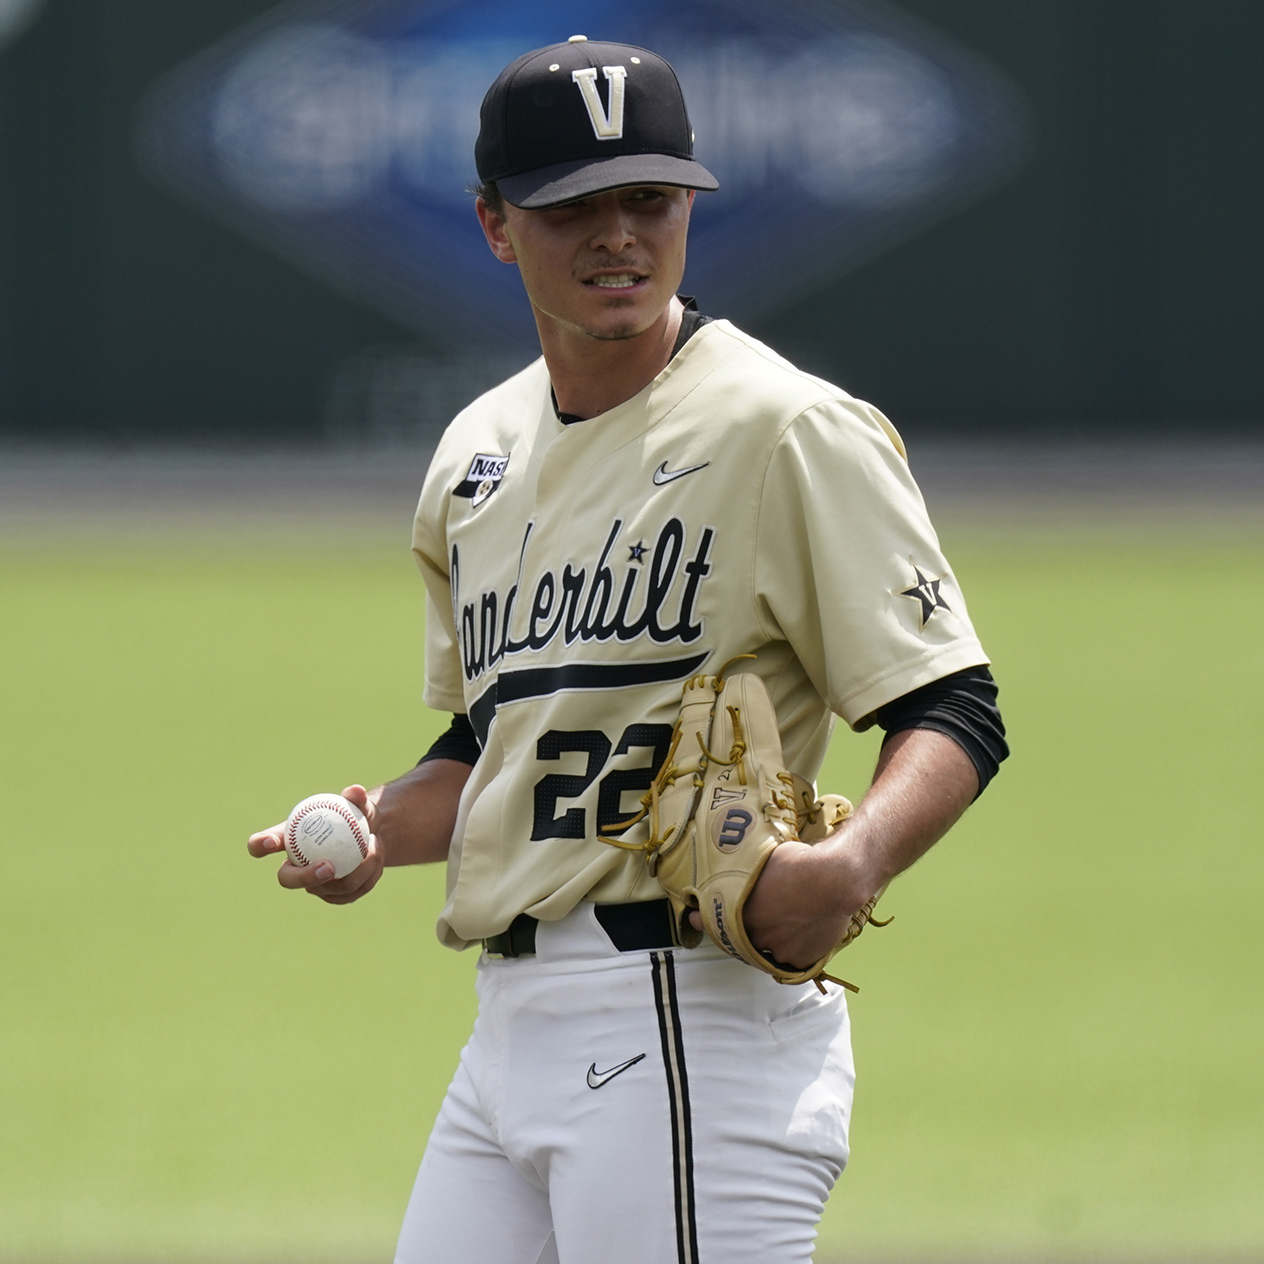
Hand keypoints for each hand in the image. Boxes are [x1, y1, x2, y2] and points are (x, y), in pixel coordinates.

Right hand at [246, 784, 384, 904]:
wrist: (372, 836)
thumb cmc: (355, 816)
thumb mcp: (358, 804)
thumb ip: (355, 798)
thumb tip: (355, 791)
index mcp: (288, 839)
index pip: (261, 844)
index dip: (260, 845)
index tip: (272, 842)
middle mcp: (295, 866)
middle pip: (287, 879)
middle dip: (304, 877)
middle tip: (329, 866)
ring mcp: (314, 886)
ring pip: (329, 888)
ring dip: (355, 869)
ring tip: (373, 846)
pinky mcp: (335, 896)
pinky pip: (350, 893)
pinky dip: (368, 876)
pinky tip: (377, 858)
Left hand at [688, 836, 872, 971]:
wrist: (836, 879)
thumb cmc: (798, 862)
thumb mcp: (762, 861)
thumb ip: (743, 876)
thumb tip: (732, 876)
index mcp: (742, 913)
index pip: (713, 922)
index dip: (704, 920)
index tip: (694, 919)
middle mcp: (756, 936)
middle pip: (743, 938)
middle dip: (745, 929)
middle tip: (758, 915)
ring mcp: (779, 950)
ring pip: (767, 949)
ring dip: (770, 939)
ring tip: (784, 921)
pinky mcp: (801, 960)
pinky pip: (791, 958)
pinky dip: (793, 948)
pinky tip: (800, 930)